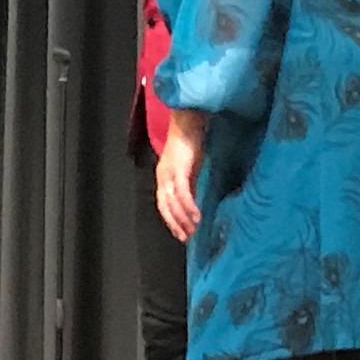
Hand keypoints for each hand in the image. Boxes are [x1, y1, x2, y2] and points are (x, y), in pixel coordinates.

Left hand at [155, 110, 206, 241]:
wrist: (190, 122)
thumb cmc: (191, 143)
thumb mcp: (190, 169)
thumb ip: (190, 185)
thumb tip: (193, 202)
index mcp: (164, 177)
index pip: (164, 204)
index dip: (171, 220)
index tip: (181, 233)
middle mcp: (163, 177)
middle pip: (165, 207)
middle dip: (175, 224)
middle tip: (186, 237)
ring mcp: (169, 173)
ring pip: (172, 203)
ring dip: (182, 219)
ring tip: (193, 230)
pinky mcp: (178, 170)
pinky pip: (182, 193)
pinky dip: (188, 207)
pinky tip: (196, 216)